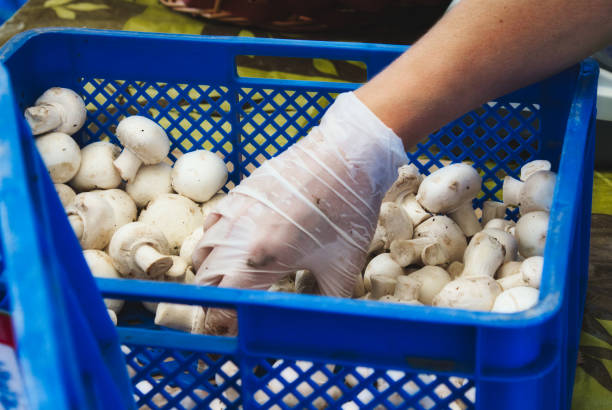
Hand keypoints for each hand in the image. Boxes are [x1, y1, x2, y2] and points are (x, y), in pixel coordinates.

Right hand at [192, 92, 406, 334]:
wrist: (347, 158)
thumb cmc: (347, 213)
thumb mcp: (343, 266)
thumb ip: (328, 301)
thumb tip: (322, 322)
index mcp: (261, 258)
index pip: (224, 300)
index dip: (224, 321)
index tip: (233, 330)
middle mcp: (238, 234)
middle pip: (206, 277)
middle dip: (214, 298)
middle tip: (230, 307)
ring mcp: (235, 209)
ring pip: (203, 248)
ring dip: (209, 270)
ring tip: (229, 278)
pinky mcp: (240, 191)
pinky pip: (212, 221)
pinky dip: (214, 239)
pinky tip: (233, 243)